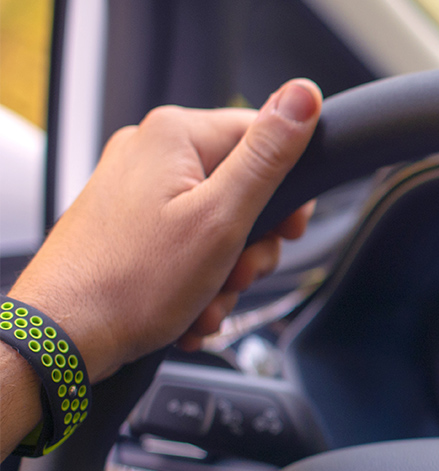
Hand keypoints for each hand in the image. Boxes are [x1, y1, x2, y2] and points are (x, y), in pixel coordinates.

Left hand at [9, 79, 322, 379]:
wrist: (63, 336)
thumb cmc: (132, 282)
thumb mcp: (222, 218)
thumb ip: (268, 155)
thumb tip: (302, 93)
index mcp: (174, 135)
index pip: (264, 137)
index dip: (288, 191)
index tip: (288, 232)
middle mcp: (149, 152)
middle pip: (242, 187)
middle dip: (250, 245)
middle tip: (236, 274)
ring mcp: (133, 189)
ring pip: (216, 223)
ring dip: (225, 271)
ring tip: (206, 300)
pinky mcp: (125, 223)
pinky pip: (185, 241)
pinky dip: (196, 277)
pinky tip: (189, 306)